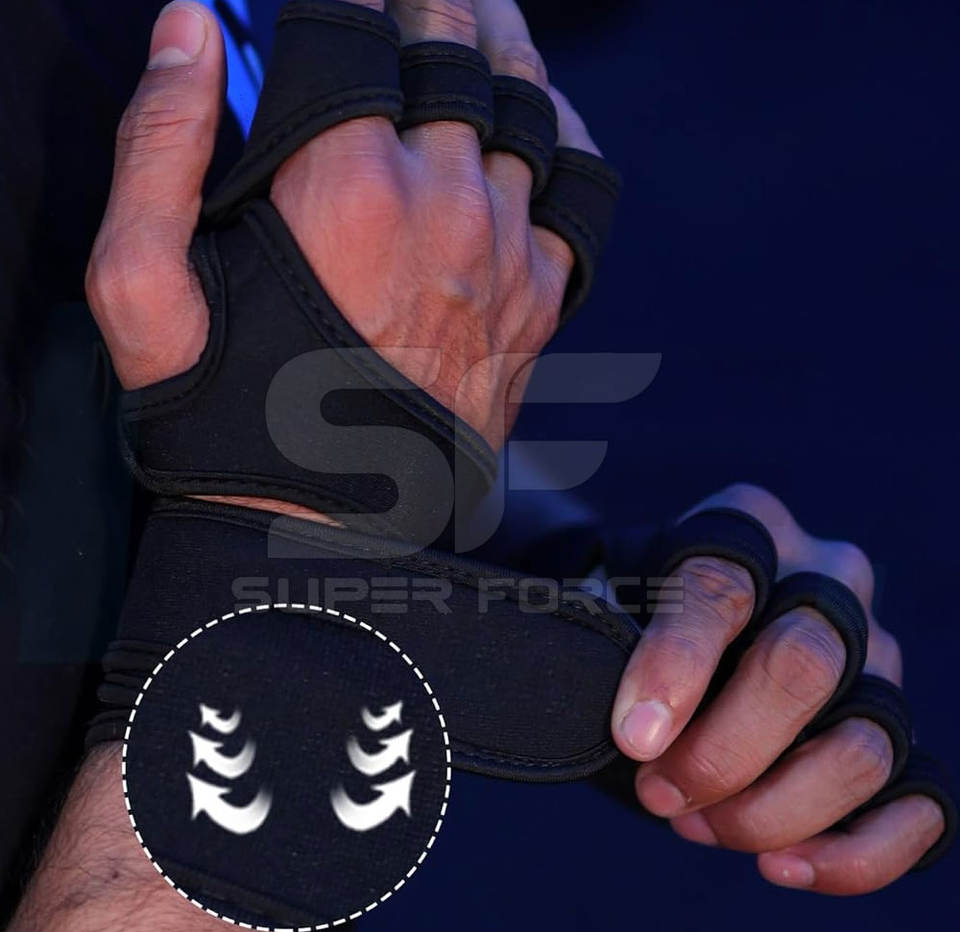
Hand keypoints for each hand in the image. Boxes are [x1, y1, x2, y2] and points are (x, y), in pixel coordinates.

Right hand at [85, 0, 599, 450]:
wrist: (320, 534)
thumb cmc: (223, 418)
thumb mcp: (141, 289)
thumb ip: (157, 145)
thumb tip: (187, 23)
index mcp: (342, 185)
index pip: (353, 24)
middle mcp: (441, 202)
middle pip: (450, 45)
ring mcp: (503, 252)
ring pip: (528, 102)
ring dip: (501, 41)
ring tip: (482, 9)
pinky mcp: (538, 303)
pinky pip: (581, 193)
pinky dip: (567, 139)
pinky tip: (546, 114)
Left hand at [611, 483, 944, 893]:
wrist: (684, 632)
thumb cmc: (638, 615)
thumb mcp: (612, 601)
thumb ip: (609, 641)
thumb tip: (636, 732)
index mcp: (747, 529)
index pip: (719, 589)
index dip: (676, 666)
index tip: (633, 736)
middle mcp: (826, 583)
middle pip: (802, 665)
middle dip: (723, 751)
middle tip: (656, 789)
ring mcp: (875, 659)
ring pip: (859, 747)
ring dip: (771, 811)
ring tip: (696, 822)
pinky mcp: (896, 732)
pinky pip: (916, 805)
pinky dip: (856, 855)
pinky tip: (782, 865)